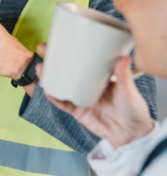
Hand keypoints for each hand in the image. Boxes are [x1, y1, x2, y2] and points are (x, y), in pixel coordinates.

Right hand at [37, 44, 153, 148]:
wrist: (131, 135)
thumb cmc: (134, 111)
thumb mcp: (129, 91)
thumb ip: (123, 76)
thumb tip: (124, 58)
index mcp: (99, 77)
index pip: (81, 60)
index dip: (69, 50)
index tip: (60, 40)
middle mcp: (87, 86)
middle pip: (65, 70)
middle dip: (52, 59)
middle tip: (43, 48)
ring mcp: (80, 98)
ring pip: (60, 85)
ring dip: (48, 76)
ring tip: (41, 68)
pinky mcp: (78, 111)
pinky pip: (62, 103)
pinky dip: (53, 97)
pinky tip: (46, 90)